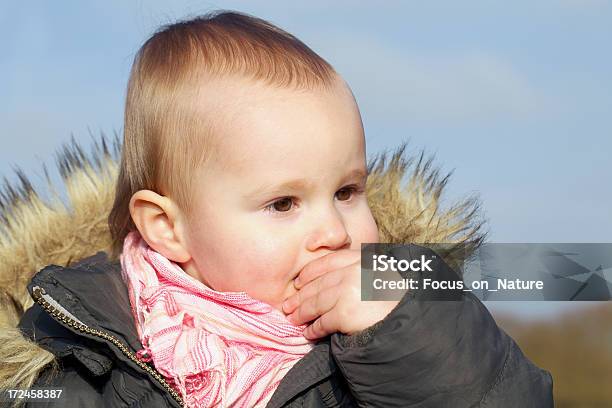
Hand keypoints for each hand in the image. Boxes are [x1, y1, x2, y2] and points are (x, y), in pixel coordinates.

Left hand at [282, 249, 399, 339]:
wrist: (411, 322)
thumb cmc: (398, 301)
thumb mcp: (381, 275)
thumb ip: (359, 271)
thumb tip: (331, 281)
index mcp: (362, 261)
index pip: (328, 262)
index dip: (310, 273)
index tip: (299, 282)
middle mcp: (353, 273)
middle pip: (318, 284)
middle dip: (300, 296)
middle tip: (288, 305)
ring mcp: (348, 292)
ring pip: (316, 302)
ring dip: (302, 313)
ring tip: (294, 319)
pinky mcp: (345, 314)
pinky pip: (322, 322)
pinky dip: (313, 329)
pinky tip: (308, 332)